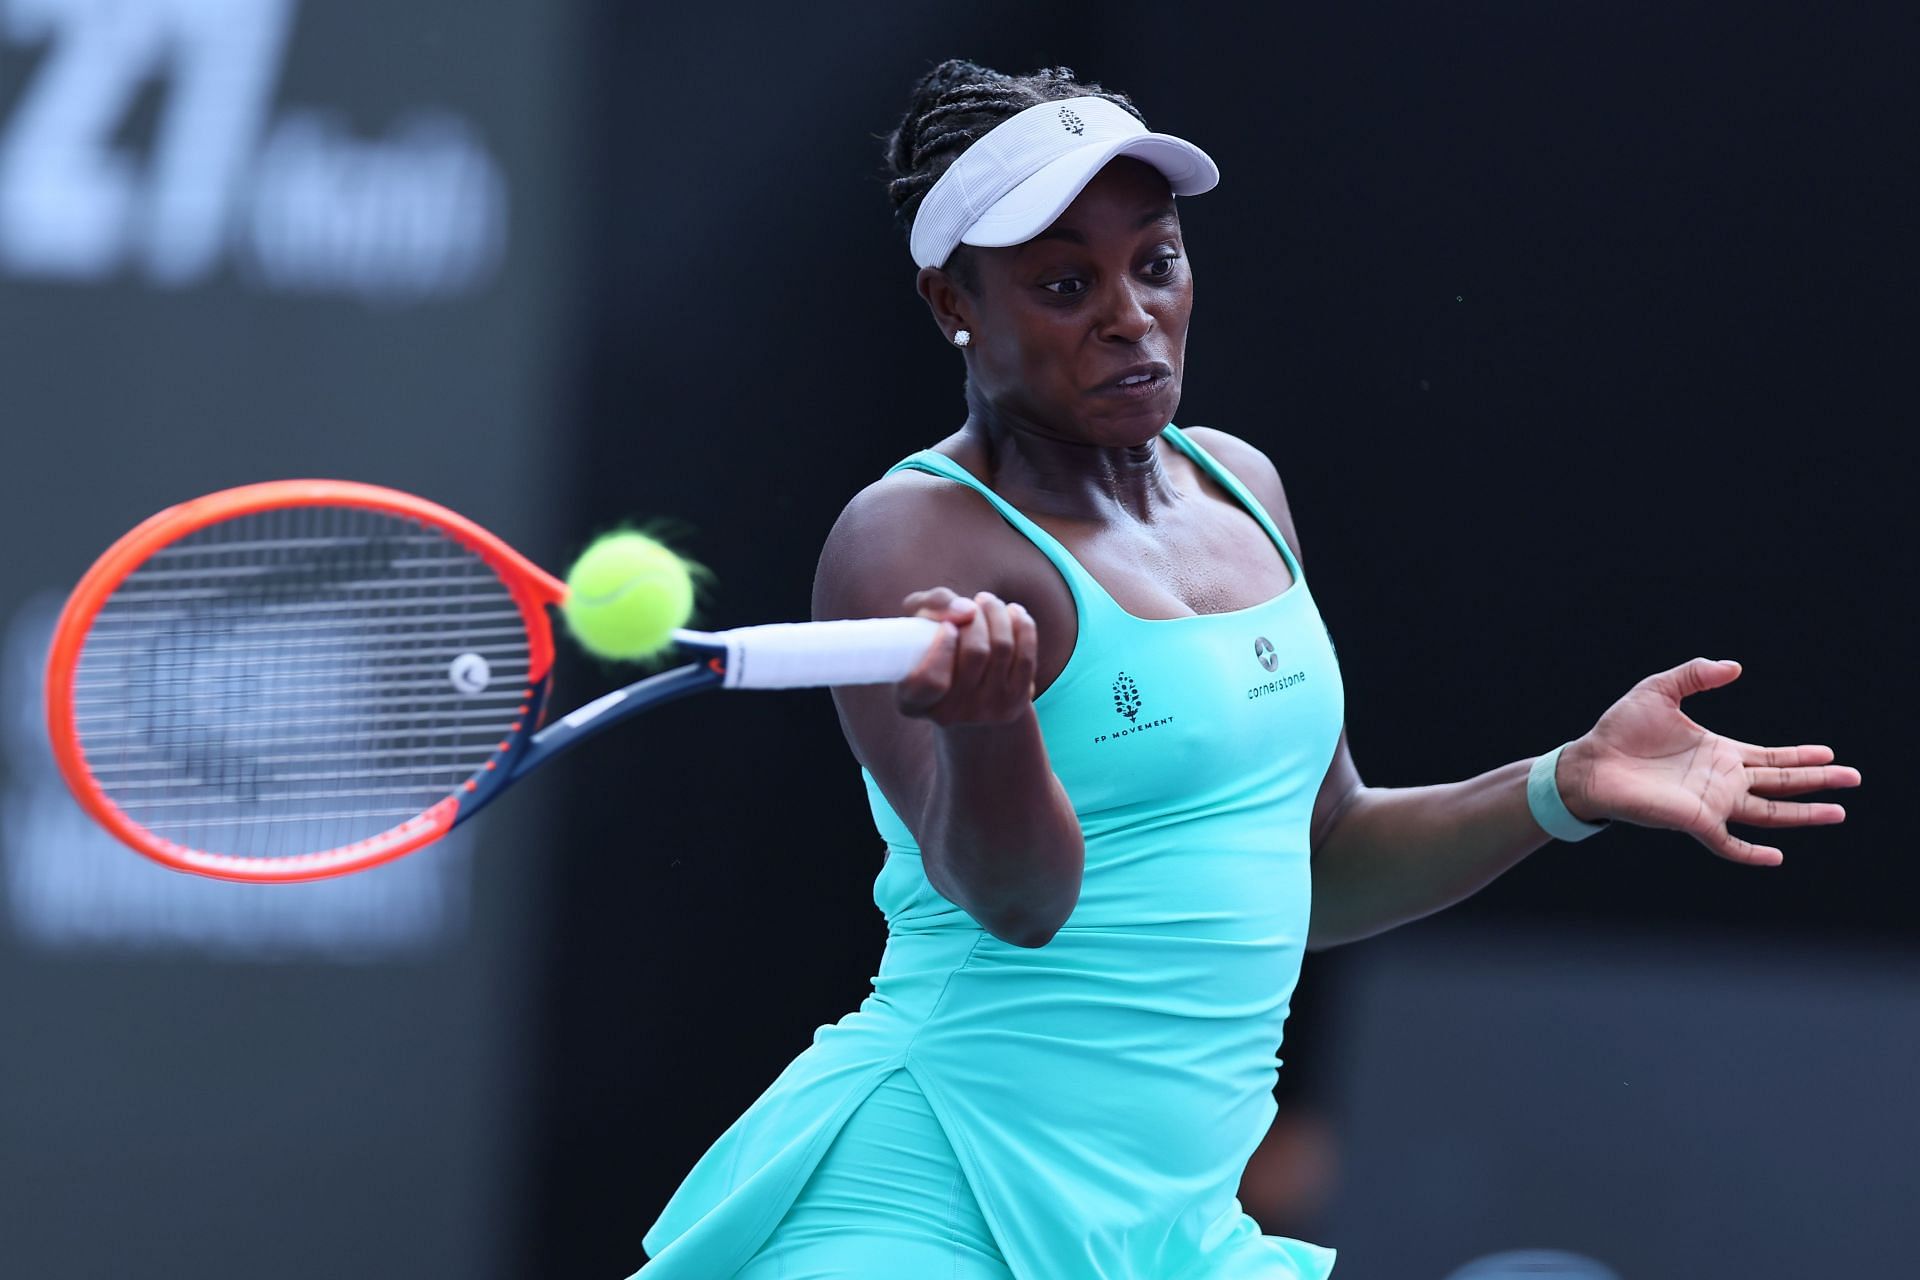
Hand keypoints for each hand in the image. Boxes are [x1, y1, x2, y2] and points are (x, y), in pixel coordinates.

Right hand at [894, 588, 1038, 726]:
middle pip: (975, 653)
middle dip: (976, 617)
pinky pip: (1026, 657)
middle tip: (972, 605)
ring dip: (997, 614)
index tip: (948, 626)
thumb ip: (930, 606)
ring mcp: (985, 712)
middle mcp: (950, 714)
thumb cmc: (936, 647)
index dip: (942, 646)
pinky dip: (1022, 626)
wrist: (968, 693)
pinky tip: (1012, 611)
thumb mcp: (919, 626)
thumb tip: (968, 609)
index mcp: (914, 701)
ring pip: (1002, 648)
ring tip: (987, 602)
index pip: (930, 680)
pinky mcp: (1015, 704)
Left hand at [1558, 657, 1860, 865]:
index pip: (1770, 756)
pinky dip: (1752, 852)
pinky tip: (1776, 856)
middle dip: (1818, 781)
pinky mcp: (1694, 820)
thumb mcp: (1659, 690)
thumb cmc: (1619, 730)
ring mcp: (1711, 802)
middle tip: (1853, 779)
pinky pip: (1729, 843)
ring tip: (1839, 811)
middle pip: (1781, 783)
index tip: (1830, 753)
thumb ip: (1695, 674)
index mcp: (1718, 752)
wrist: (1588, 762)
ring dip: (1804, 814)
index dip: (1801, 755)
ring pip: (1769, 813)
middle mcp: (1721, 780)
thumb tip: (1735, 667)